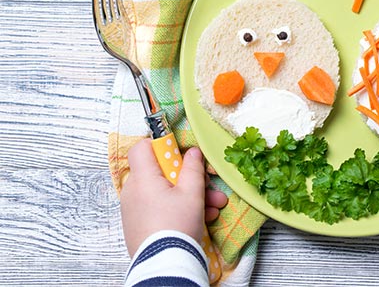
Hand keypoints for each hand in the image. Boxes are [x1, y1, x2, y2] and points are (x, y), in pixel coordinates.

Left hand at [120, 139, 228, 256]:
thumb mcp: (192, 193)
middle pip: (160, 173)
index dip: (160, 144)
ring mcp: (135, 209)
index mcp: (142, 179)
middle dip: (188, 177)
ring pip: (164, 192)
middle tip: (208, 184)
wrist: (165, 265)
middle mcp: (133, 192)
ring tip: (214, 206)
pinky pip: (160, 208)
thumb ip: (193, 168)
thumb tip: (192, 152)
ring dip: (190, 195)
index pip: (141, 148)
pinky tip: (203, 217)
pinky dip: (178, 208)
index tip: (178, 152)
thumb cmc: (177, 225)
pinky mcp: (139, 225)